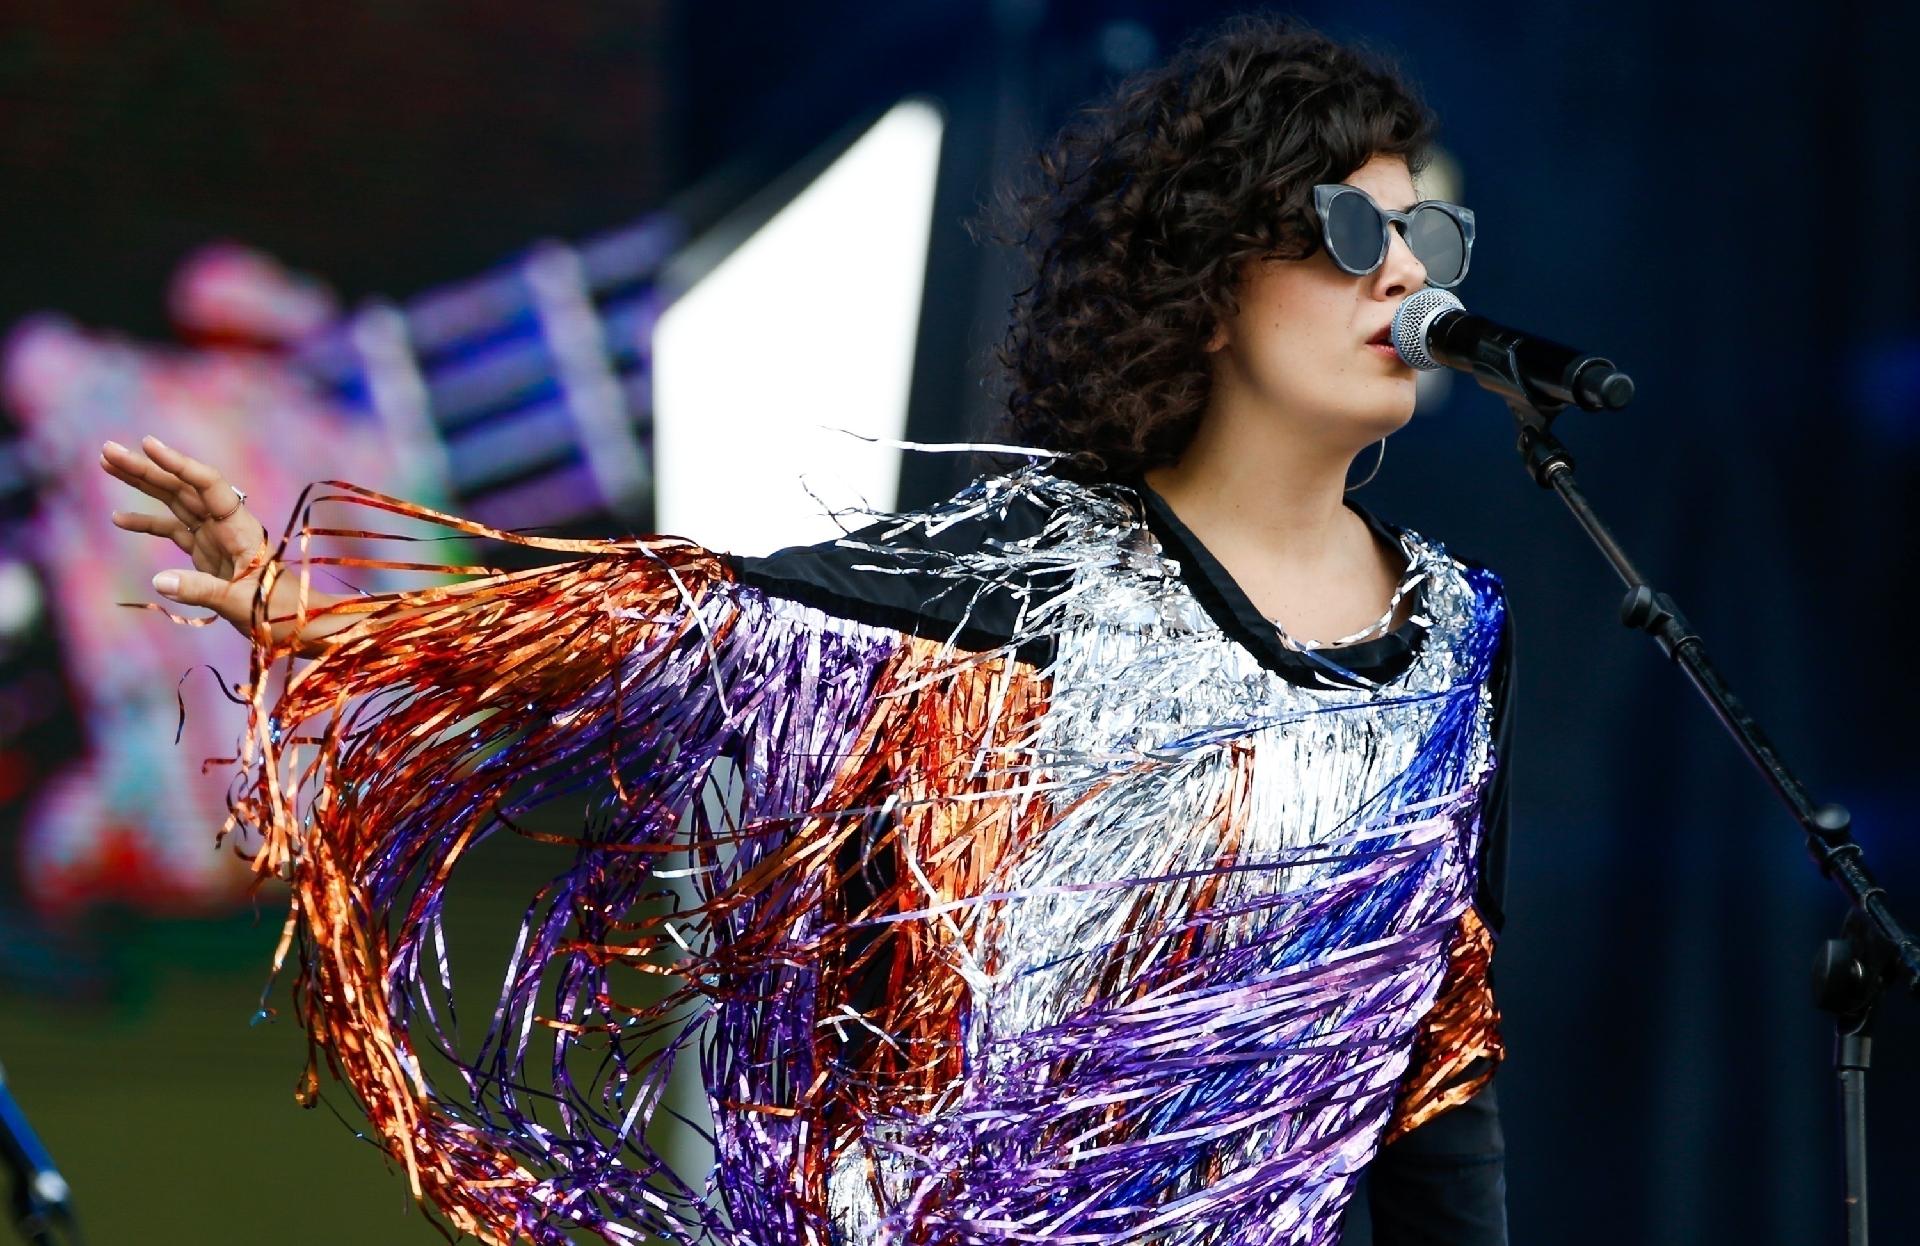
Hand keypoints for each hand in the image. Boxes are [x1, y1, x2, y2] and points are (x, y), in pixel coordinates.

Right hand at [101, 434, 337, 645]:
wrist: (298, 624)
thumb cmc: (280, 611)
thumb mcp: (243, 603)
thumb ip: (202, 589)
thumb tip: (159, 581)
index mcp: (240, 528)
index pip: (207, 485)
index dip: (179, 464)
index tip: (148, 445)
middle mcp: (226, 525)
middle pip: (183, 488)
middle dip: (147, 468)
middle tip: (108, 450)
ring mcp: (215, 537)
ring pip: (174, 502)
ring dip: (142, 484)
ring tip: (107, 464)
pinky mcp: (207, 554)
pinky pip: (174, 531)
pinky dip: (148, 524)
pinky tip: (118, 518)